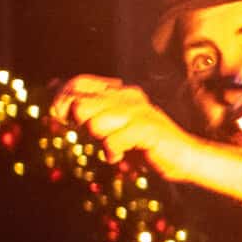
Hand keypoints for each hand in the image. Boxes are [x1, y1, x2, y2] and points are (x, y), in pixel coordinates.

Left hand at [50, 75, 190, 176]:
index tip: (61, 116)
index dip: (63, 99)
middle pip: (81, 104)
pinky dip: (112, 153)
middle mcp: (128, 97)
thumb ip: (91, 107)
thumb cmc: (147, 143)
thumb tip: (54, 86)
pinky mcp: (147, 130)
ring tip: (112, 145)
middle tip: (90, 135)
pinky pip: (112, 141)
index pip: (79, 83)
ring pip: (94, 123)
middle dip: (78, 124)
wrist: (186, 156)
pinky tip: (119, 157)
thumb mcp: (117, 122)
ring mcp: (138, 112)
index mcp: (120, 91)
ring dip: (99, 139)